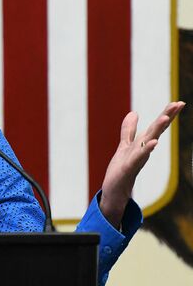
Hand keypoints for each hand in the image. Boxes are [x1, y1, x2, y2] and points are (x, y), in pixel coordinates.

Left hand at [100, 101, 185, 228]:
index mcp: (142, 143)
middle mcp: (143, 149)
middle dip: (167, 117)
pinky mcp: (128, 167)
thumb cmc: (121, 169)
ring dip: (157, 130)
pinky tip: (154, 142)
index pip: (156, 127)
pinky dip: (146, 149)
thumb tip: (134, 112)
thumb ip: (129, 130)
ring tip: (165, 118)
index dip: (166, 114)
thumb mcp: (124, 145)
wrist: (115, 191)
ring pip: (149, 141)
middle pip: (156, 130)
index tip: (178, 102)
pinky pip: (138, 157)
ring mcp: (137, 158)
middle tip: (179, 104)